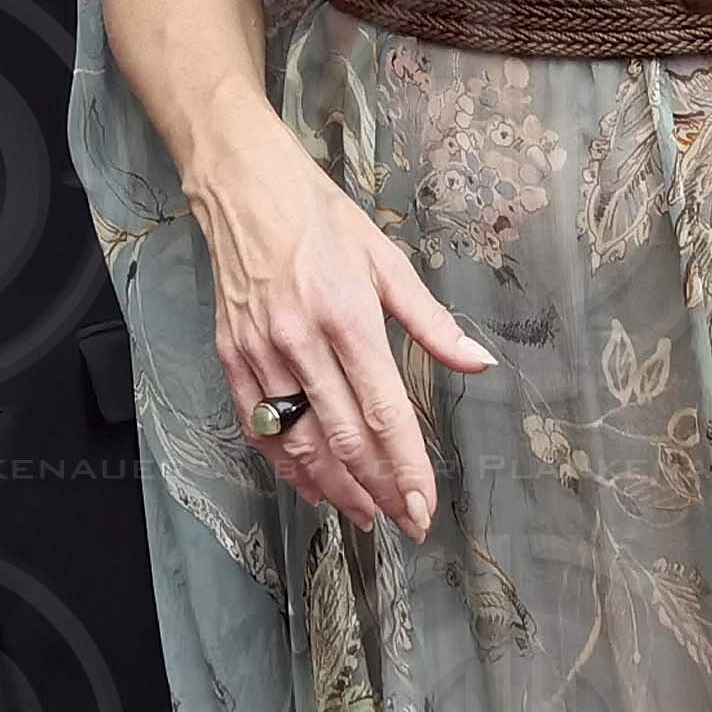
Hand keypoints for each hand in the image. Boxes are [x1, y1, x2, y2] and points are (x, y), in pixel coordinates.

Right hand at [194, 110, 492, 538]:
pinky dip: (285, 464)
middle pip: (343, 437)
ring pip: (299, 441)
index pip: (383, 410)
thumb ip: (432, 322)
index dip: (406, 465)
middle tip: (405, 522)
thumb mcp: (387, 261)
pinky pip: (259, 427)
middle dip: (378, 489)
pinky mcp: (232, 356)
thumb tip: (479, 362)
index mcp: (347, 316)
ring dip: (334, 488)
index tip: (424, 505)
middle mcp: (302, 341)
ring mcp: (261, 352)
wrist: (244, 189)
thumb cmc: (321, 220)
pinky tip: (310, 484)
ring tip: (365, 514)